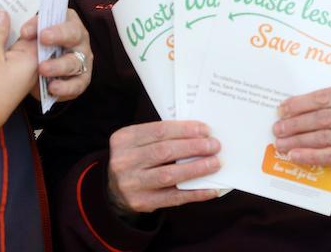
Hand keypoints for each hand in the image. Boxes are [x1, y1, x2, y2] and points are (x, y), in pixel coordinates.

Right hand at [0, 10, 37, 144]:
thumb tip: (2, 13)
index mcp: (32, 58)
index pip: (39, 31)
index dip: (29, 16)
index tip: (18, 2)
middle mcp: (30, 68)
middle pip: (29, 40)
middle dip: (19, 25)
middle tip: (3, 8)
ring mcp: (19, 76)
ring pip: (18, 49)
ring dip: (8, 37)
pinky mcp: (8, 82)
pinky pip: (10, 60)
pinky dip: (3, 49)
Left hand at [19, 8, 91, 101]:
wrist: (36, 76)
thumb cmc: (34, 48)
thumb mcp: (26, 38)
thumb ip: (21, 30)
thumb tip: (0, 16)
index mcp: (66, 21)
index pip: (60, 15)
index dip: (44, 21)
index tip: (26, 30)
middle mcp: (78, 39)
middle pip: (74, 34)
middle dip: (59, 35)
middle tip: (43, 39)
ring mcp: (81, 60)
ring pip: (74, 61)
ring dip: (59, 65)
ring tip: (42, 69)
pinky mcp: (81, 80)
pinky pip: (77, 84)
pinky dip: (65, 87)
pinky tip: (52, 88)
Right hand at [107, 121, 222, 214]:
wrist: (115, 190)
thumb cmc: (136, 159)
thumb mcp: (139, 142)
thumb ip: (162, 137)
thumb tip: (199, 135)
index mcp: (124, 139)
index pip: (159, 130)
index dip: (184, 129)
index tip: (205, 130)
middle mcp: (124, 160)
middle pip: (164, 151)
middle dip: (194, 147)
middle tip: (214, 145)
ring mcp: (131, 183)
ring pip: (169, 175)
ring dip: (196, 168)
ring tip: (215, 163)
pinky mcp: (141, 202)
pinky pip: (173, 198)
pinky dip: (195, 193)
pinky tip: (211, 188)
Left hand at [273, 84, 330, 176]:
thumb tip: (296, 108)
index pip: (325, 97)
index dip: (301, 103)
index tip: (282, 109)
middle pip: (323, 117)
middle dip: (296, 123)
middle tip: (278, 128)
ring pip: (326, 137)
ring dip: (299, 141)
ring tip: (282, 143)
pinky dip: (312, 156)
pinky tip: (296, 156)